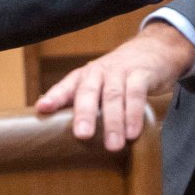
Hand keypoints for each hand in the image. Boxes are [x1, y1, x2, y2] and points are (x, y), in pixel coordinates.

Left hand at [36, 21, 194, 151]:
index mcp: (83, 77)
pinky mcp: (141, 74)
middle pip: (88, 92)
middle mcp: (98, 72)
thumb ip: (81, 104)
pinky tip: (132, 133)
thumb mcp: (98, 85)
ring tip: (112, 146)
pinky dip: (134, 114)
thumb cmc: (118, 76)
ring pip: (113, 96)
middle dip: (84, 114)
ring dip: (112, 122)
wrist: (152, 49)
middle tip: (83, 135)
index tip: (42, 109)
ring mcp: (119, 72)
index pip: (65, 87)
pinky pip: (136, 94)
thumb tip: (57, 130)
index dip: (54, 97)